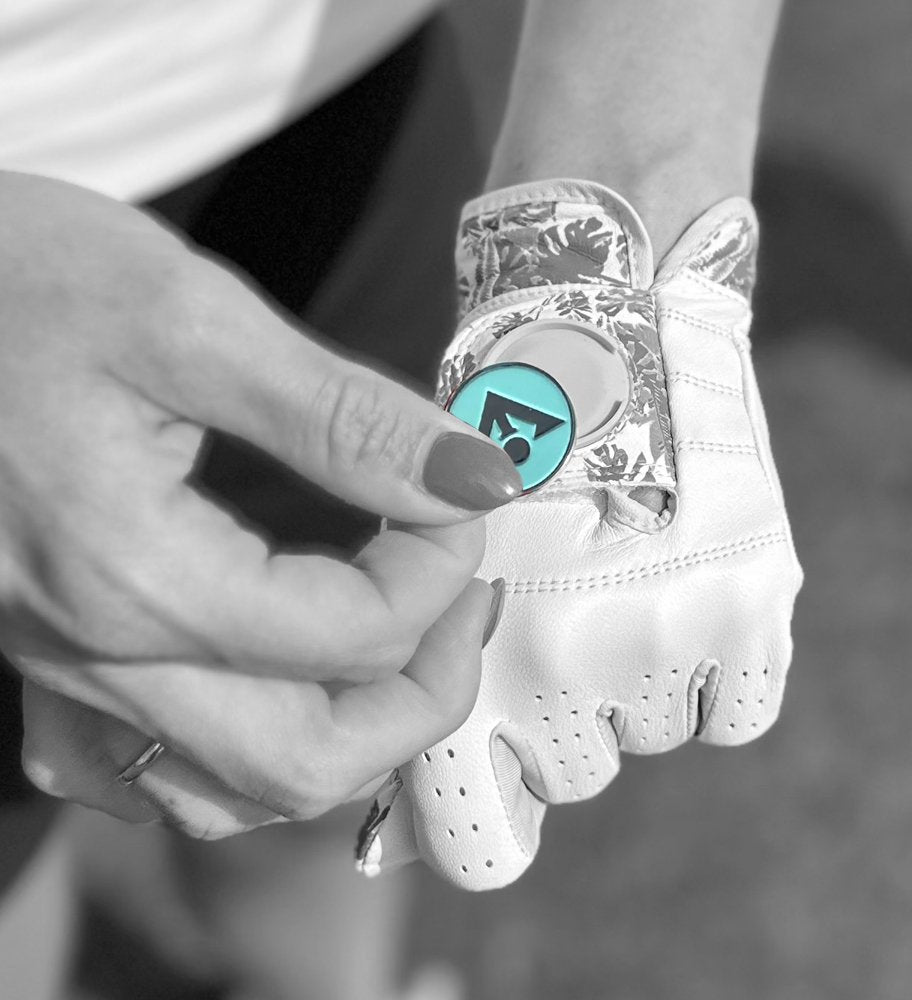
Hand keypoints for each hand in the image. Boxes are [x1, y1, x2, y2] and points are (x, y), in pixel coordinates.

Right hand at [0, 165, 519, 826]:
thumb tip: (475, 472)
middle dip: (420, 694)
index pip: (352, 634)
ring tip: (396, 642)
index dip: (441, 569)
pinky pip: (145, 771)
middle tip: (460, 596)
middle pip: (305, 765)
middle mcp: (94, 655)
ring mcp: (60, 670)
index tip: (463, 490)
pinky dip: (235, 755)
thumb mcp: (190, 316)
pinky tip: (265, 690)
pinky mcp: (44, 653)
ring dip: (345, 735)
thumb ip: (343, 415)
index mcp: (136, 576)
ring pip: (234, 789)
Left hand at [357, 180, 801, 887]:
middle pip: (570, 774)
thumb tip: (402, 733)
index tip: (477, 790)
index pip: (475, 824)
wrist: (595, 303)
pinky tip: (673, 604)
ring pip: (647, 740)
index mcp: (471, 647)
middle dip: (549, 724)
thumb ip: (427, 641)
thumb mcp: (426, 534)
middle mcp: (575, 664)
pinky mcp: (753, 597)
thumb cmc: (491, 406)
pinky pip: (735, 712)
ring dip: (627, 691)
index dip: (473, 817)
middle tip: (545, 637)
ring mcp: (671, 636)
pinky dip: (707, 677)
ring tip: (610, 593)